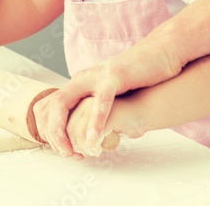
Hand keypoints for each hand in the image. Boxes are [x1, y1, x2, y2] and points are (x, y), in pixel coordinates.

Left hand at [34, 41, 180, 156]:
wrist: (159, 55)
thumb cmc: (138, 81)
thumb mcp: (109, 98)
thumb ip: (97, 114)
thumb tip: (91, 140)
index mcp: (79, 84)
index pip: (49, 106)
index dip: (49, 130)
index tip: (61, 150)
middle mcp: (81, 79)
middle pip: (52, 106)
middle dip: (53, 134)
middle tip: (65, 154)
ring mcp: (95, 76)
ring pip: (65, 103)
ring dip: (64, 131)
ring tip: (74, 151)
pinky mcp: (115, 77)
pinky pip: (100, 102)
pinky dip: (95, 123)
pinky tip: (94, 139)